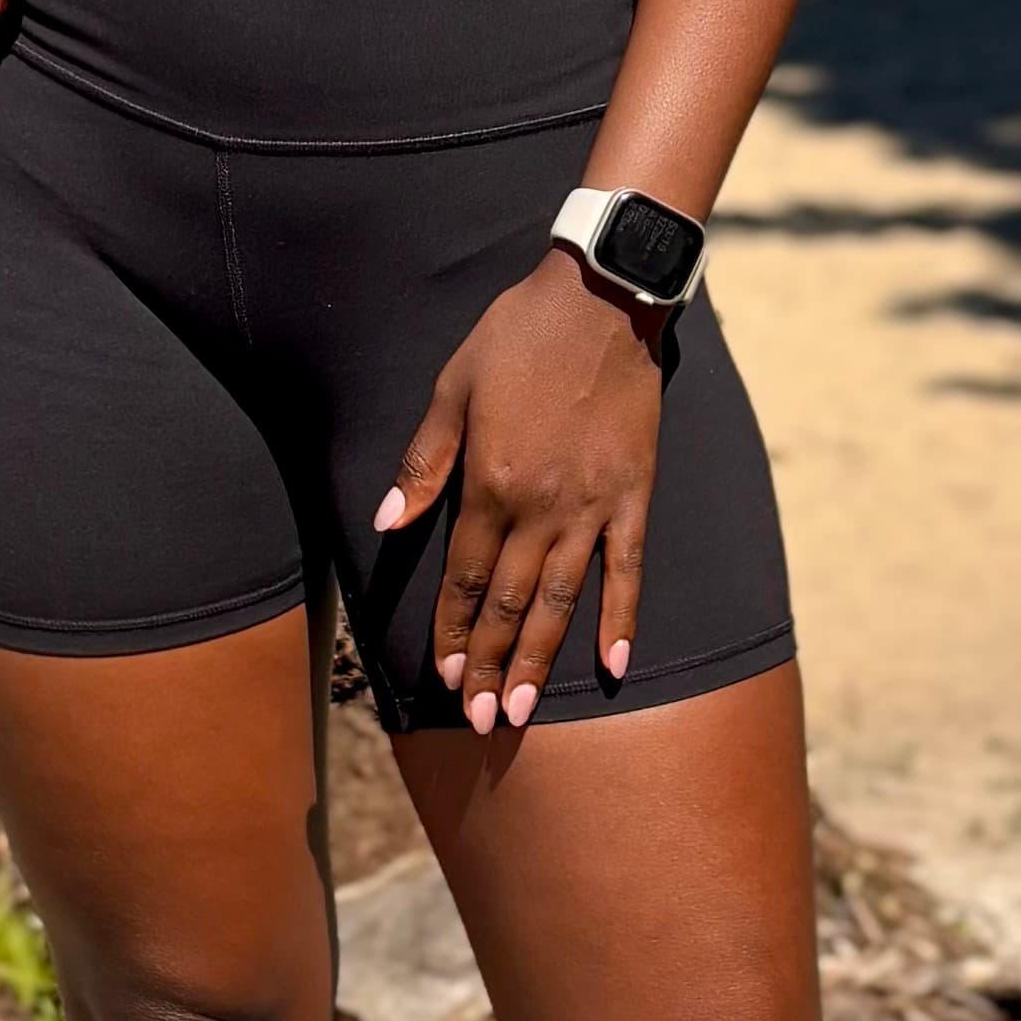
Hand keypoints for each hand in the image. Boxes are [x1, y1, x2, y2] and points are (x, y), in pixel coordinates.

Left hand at [374, 246, 666, 729]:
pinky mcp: (634, 496)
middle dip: (488, 665)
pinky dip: (621, 620)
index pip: (463, 579)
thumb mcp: (451, 389)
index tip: (442, 678)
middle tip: (480, 719)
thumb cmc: (517, 339)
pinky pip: (628, 571)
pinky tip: (613, 666)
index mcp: (490, 484)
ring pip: (560, 601)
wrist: (600, 301)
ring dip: (538, 658)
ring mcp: (592, 507)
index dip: (450, 633)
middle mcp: (540, 508)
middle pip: (506, 603)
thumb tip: (386, 523)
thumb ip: (422, 463)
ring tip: (521, 708)